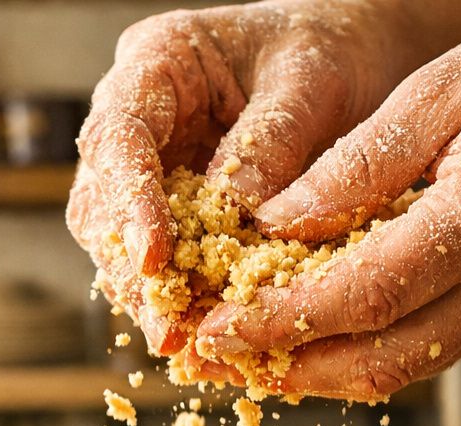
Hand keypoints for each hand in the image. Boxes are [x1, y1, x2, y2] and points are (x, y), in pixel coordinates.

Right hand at [67, 0, 431, 354]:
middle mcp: (139, 118)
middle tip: (167, 327)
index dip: (130, 201)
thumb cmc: (333, 48)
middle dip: (133, 268)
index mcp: (157, 63)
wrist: (356, 54)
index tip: (154, 258)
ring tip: (180, 343)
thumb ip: (271, 142)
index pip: (119, 135)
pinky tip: (199, 337)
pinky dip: (180, 299)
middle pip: (104, 200)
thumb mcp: (311, 81)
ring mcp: (151, 166)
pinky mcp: (175, 209)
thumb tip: (236, 216)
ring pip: (121, 241)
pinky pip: (163, 261)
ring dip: (149, 295)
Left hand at [196, 15, 460, 401]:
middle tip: (205, 357)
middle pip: (379, 358)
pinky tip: (302, 334)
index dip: (283, 319)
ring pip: (400, 369)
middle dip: (282, 365)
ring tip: (237, 354)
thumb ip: (361, 160)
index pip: (370, 291)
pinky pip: (425, 349)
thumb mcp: (451, 85)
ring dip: (313, 372)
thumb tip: (274, 221)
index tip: (214, 326)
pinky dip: (358, 350)